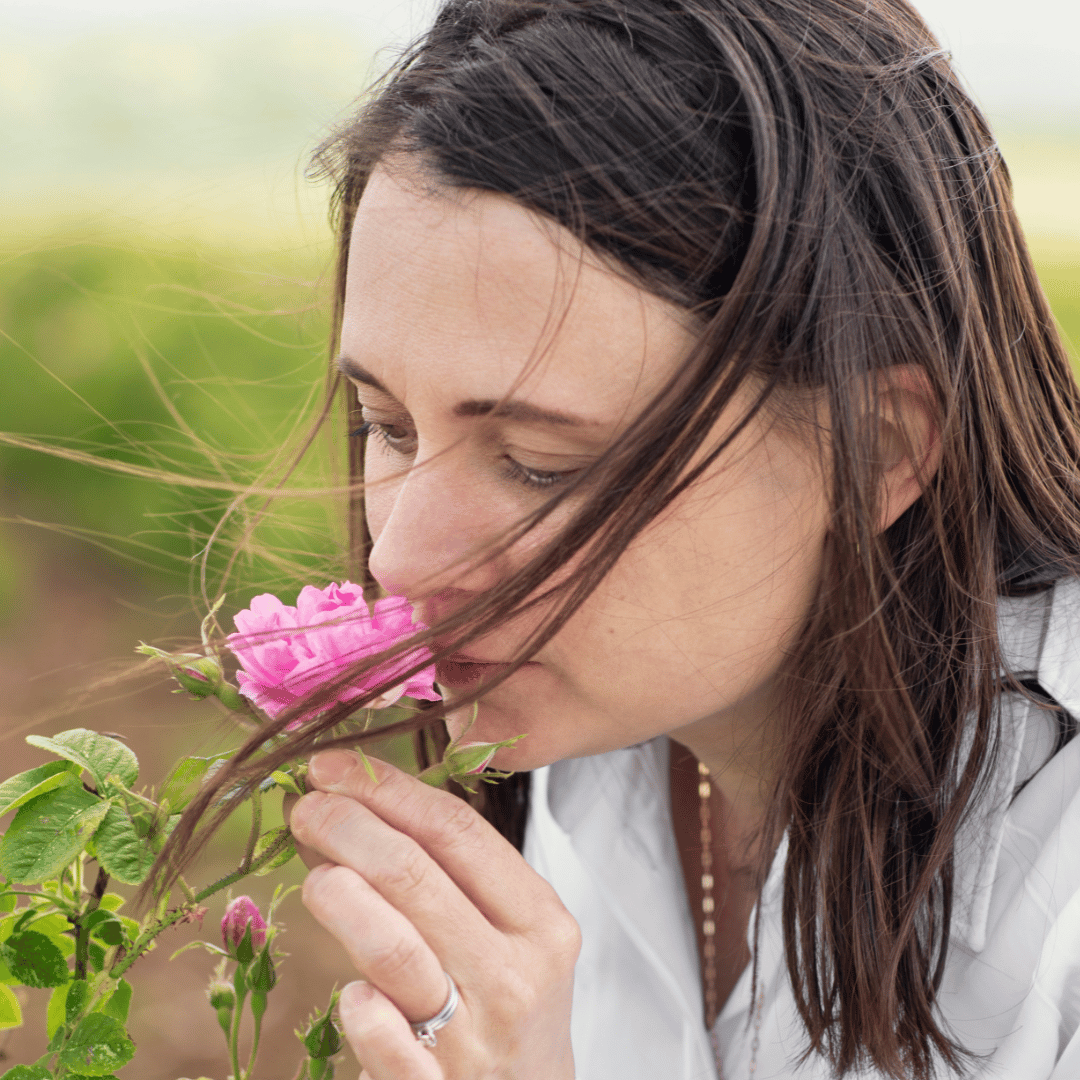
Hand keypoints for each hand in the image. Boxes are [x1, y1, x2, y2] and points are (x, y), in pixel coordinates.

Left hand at [284, 750, 579, 1079]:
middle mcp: (514, 974)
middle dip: (349, 828)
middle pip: (417, 876)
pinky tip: (349, 991)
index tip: (334, 766)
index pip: (457, 831)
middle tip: (305, 806)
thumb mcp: (511, 937)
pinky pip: (384, 1041)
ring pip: (395, 949)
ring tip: (314, 874)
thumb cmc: (508, 1007)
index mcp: (540, 920)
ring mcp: (475, 1037)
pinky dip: (359, 1008)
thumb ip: (456, 878)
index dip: (388, 790)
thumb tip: (363, 805)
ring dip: (341, 898)